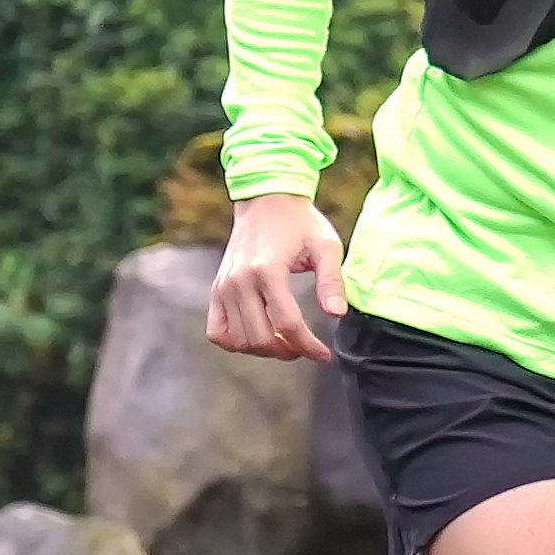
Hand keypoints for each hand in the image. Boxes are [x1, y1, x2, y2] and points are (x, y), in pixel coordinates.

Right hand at [206, 192, 343, 359]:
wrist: (265, 199)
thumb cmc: (300, 222)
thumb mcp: (326, 245)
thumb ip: (332, 280)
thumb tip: (337, 314)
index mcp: (268, 270)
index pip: (287, 324)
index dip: (308, 346)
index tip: (324, 354)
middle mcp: (240, 280)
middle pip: (261, 338)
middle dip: (288, 351)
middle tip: (306, 348)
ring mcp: (224, 285)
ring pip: (239, 340)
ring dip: (264, 350)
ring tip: (287, 343)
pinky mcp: (217, 288)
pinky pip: (217, 331)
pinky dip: (236, 342)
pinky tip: (258, 337)